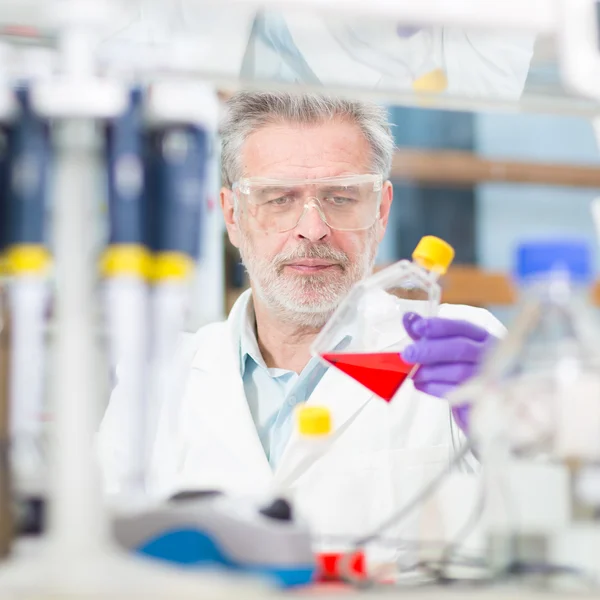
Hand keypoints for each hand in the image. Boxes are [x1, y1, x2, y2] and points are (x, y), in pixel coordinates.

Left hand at [400, 313, 495, 431]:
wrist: (482, 405)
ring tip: (412, 373)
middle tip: (408, 353)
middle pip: (461, 348)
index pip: (461, 327)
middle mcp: (489, 354)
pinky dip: (434, 387)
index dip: (438, 326)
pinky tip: (420, 384)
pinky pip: (456, 392)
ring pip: (459, 371)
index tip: (416, 327)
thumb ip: (427, 333)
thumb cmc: (460, 369)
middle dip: (431, 350)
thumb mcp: (444, 347)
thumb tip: (408, 317)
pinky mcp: (481, 398)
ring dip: (430, 371)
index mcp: (481, 337)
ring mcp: (489, 377)